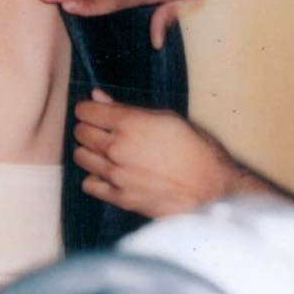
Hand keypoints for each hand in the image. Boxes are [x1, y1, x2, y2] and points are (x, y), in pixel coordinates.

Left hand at [72, 90, 243, 218]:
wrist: (214, 192)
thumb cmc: (197, 150)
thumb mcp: (166, 118)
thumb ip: (127, 108)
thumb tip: (98, 96)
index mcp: (128, 123)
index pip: (85, 110)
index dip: (88, 109)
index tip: (95, 112)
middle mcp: (117, 147)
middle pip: (80, 132)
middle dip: (88, 128)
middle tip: (103, 131)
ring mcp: (116, 174)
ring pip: (80, 157)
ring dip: (89, 152)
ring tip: (106, 152)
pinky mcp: (120, 198)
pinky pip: (89, 184)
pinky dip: (95, 178)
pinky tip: (109, 175)